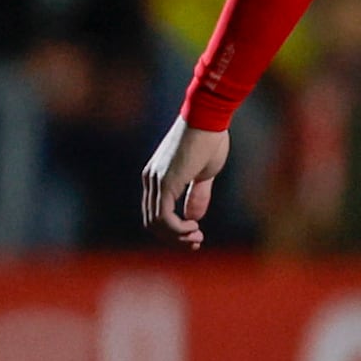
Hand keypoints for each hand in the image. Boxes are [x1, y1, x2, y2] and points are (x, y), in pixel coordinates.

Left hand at [141, 116, 228, 249]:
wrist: (208, 118)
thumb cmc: (209, 140)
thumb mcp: (204, 173)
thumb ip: (197, 195)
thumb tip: (193, 217)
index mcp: (157, 177)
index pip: (156, 212)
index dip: (174, 230)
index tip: (196, 234)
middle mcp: (150, 180)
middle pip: (152, 223)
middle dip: (175, 238)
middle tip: (196, 242)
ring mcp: (155, 181)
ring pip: (156, 223)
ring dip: (177, 236)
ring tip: (196, 237)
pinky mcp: (165, 183)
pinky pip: (163, 217)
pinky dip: (177, 229)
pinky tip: (194, 227)